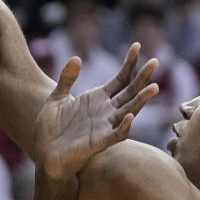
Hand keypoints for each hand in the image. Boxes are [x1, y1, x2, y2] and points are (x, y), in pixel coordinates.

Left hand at [32, 44, 158, 180]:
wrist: (44, 153)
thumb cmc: (51, 127)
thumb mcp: (57, 97)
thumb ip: (67, 78)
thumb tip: (77, 58)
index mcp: (98, 99)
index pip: (120, 78)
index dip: (129, 63)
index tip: (137, 45)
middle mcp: (106, 112)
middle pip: (130, 92)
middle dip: (142, 77)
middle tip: (155, 61)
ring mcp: (104, 127)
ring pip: (129, 111)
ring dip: (141, 100)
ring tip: (154, 87)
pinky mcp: (98, 143)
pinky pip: (115, 135)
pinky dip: (123, 126)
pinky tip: (129, 115)